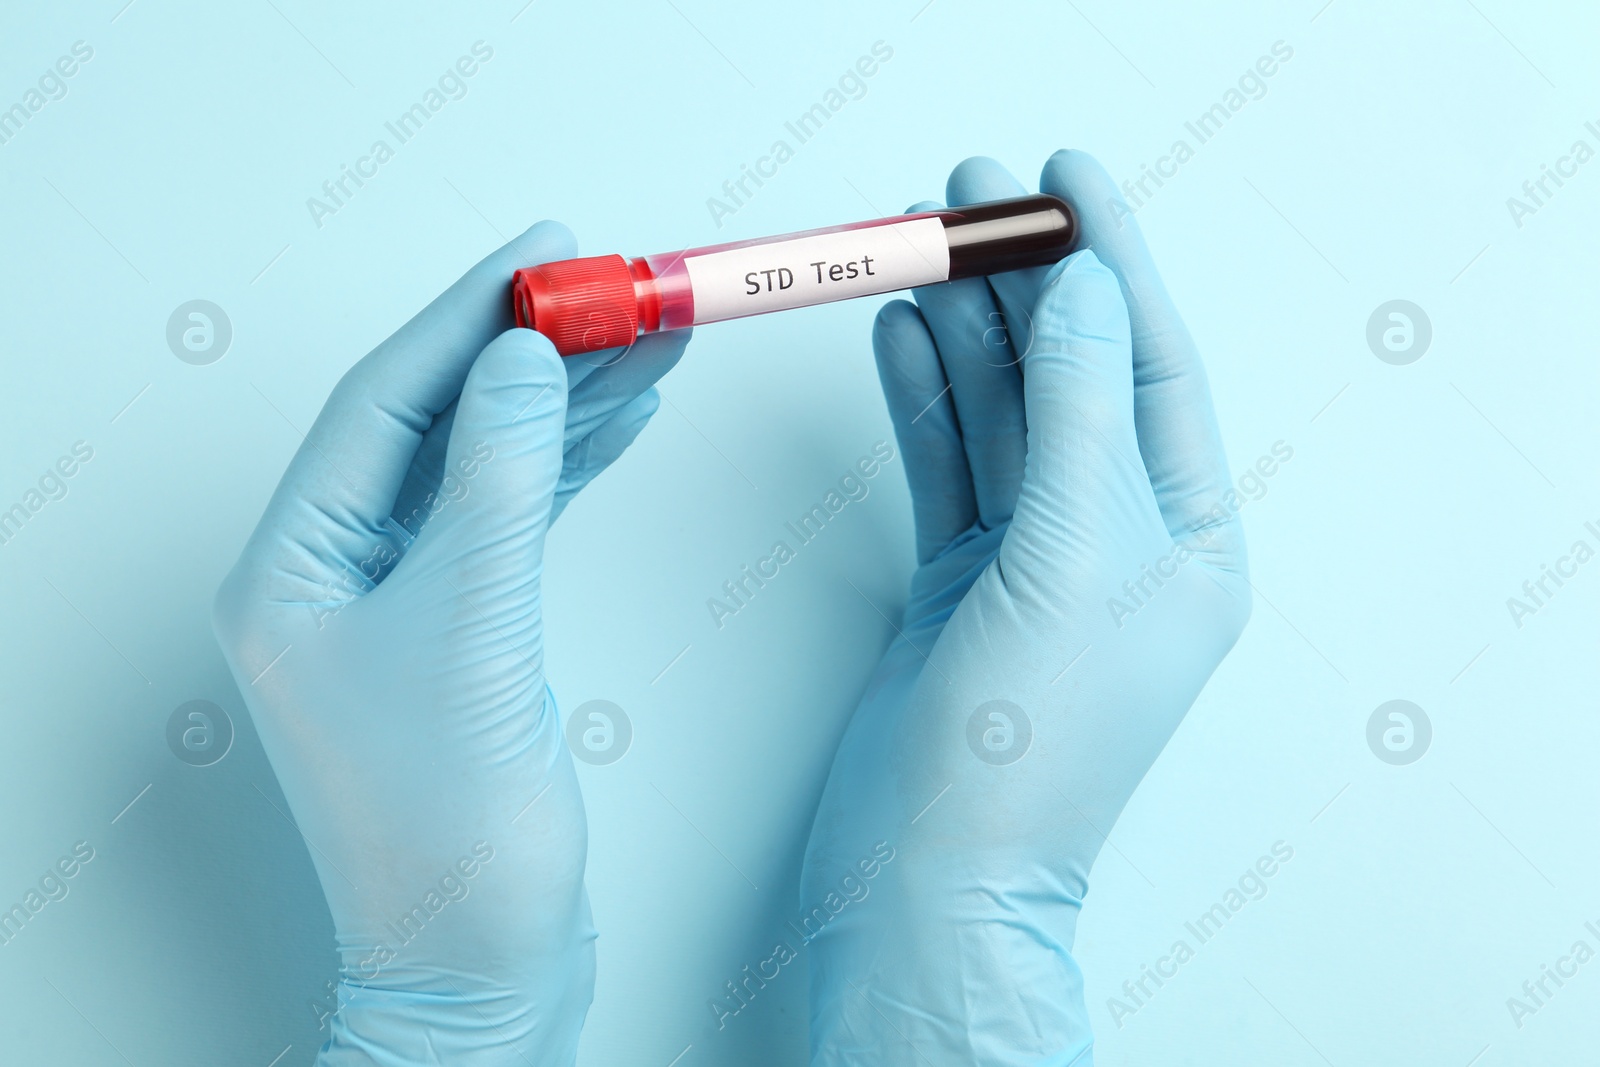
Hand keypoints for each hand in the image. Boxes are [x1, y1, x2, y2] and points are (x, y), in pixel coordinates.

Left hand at [213, 223, 686, 1065]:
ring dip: (562, 403)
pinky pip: (512, 518)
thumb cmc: (450, 832)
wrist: (481, 961)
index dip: (469, 317)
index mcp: (292, 570)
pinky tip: (618, 424)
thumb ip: (501, 479)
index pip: (384, 404)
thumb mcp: (475, 628)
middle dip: (526, 351)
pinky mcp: (461, 633)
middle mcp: (333, 576)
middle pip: (437, 423)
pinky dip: (567, 467)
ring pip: (485, 466)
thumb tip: (523, 355)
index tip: (548, 254)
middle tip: (612, 287)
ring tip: (644, 343)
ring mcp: (398, 604)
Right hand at [801, 152, 1249, 1064]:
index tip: (1065, 181)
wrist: (926, 874)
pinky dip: (922, 400)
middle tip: (970, 194)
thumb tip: (1086, 293)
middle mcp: (1117, 545)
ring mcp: (1033, 561)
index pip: (1153, 371)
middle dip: (1024, 285)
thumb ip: (1077, 419)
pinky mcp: (959, 580)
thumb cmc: (1024, 753)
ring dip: (963, 331)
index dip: (1112, 266)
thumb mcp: (1069, 565)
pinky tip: (900, 339)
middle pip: (1071, 378)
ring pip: (1001, 414)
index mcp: (1189, 546)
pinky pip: (946, 465)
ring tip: (922, 248)